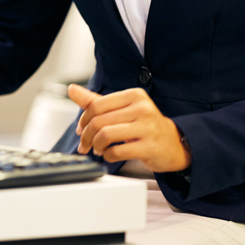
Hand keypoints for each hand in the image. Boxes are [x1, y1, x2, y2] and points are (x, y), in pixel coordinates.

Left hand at [67, 84, 191, 172]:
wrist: (173, 144)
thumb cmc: (144, 125)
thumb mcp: (121, 109)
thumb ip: (95, 100)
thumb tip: (72, 89)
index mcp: (134, 95)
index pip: (97, 105)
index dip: (83, 119)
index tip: (81, 130)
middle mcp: (142, 108)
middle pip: (99, 121)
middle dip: (86, 136)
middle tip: (85, 144)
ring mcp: (147, 127)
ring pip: (106, 135)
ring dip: (96, 145)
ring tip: (97, 149)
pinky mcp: (149, 147)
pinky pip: (117, 151)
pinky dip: (107, 155)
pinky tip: (109, 155)